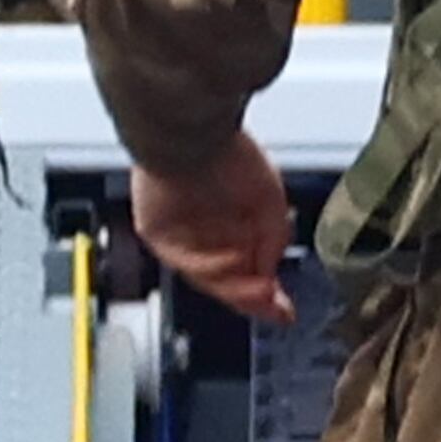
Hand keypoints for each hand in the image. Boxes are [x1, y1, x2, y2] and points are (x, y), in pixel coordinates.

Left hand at [129, 133, 297, 320]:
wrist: (192, 131)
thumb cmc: (229, 153)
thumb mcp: (269, 202)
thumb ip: (272, 240)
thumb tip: (269, 274)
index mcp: (228, 223)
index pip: (244, 269)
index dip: (264, 292)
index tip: (284, 310)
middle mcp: (203, 233)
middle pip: (225, 280)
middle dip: (251, 297)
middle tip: (275, 307)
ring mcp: (178, 235)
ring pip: (205, 275)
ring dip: (234, 287)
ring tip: (261, 290)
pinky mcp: (156, 232)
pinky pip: (182, 259)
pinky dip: (209, 266)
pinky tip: (231, 262)